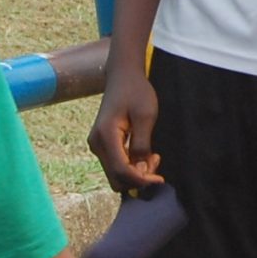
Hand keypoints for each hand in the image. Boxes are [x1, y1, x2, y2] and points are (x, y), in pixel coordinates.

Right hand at [88, 69, 164, 193]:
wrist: (123, 77)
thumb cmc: (136, 92)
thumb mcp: (145, 116)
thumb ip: (142, 145)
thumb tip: (142, 171)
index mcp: (106, 136)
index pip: (121, 171)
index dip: (141, 180)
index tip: (160, 178)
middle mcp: (97, 144)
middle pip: (116, 178)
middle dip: (138, 179)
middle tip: (156, 161)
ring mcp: (98, 146)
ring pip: (116, 175)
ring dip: (136, 173)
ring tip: (153, 156)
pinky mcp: (103, 146)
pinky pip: (116, 165)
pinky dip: (131, 167)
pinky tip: (145, 154)